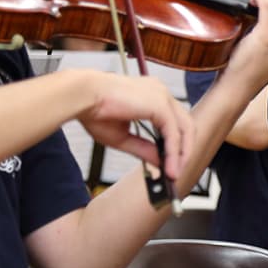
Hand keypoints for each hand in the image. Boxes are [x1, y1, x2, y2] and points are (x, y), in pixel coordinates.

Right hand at [76, 72, 193, 179]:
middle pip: (185, 124)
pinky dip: (173, 152)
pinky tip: (168, 167)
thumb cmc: (95, 112)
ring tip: (173, 174)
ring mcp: (162, 96)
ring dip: (181, 154)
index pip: (175, 121)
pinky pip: (173, 132)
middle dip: (184, 150)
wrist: (82, 98)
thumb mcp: (123, 137)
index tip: (173, 164)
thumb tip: (161, 162)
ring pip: (184, 128)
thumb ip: (144, 148)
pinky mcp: (160, 104)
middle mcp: (161, 92)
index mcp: (153, 95)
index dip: (177, 144)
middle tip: (177, 172)